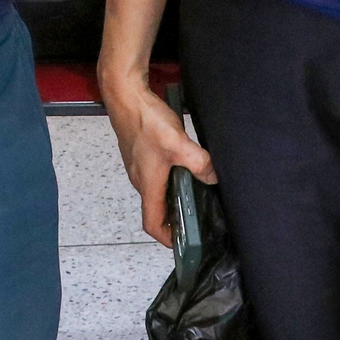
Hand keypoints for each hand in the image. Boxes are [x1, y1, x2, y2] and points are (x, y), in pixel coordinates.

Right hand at [99, 76, 216, 246]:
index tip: (184, 242)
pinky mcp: (140, 153)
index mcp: (147, 185)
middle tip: (199, 215)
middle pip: (155, 209)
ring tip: (196, 191)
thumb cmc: (145, 122)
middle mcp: (140, 180)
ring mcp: (139, 166)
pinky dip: (170, 178)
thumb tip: (215, 177)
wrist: (125, 96)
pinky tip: (185, 166)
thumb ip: (199, 163)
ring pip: (156, 190)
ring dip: (173, 196)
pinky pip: (156, 174)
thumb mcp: (178, 144)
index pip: (152, 224)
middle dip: (175, 218)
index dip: (167, 238)